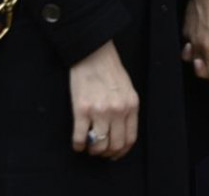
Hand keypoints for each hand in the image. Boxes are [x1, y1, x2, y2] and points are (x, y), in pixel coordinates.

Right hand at [69, 40, 138, 157]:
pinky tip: (77, 144)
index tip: (114, 154)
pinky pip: (79, 137)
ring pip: (98, 145)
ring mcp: (99, 111)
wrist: (93, 55)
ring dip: (93, 151)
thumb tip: (121, 131)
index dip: (121, 151)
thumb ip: (127, 109)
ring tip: (88, 147)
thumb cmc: (110, 71)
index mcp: (131, 106)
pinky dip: (78, 145)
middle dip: (106, 153)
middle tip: (99, 151)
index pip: (130, 138)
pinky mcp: (81, 110)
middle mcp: (117, 111)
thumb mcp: (127, 89)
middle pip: (115, 145)